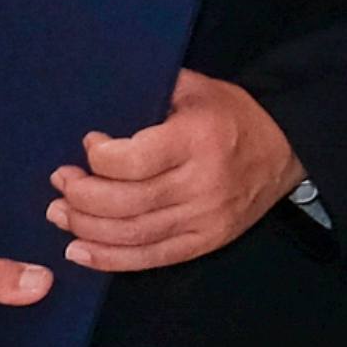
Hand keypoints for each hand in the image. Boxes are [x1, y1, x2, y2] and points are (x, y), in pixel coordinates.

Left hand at [51, 69, 297, 273]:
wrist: (286, 147)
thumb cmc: (232, 114)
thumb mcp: (195, 87)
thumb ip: (149, 91)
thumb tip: (96, 100)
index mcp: (197, 139)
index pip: (132, 161)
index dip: (98, 158)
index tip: (88, 145)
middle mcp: (202, 183)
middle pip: (126, 203)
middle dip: (81, 196)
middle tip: (61, 183)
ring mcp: (205, 218)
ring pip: (133, 235)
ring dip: (86, 229)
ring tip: (60, 214)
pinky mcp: (206, 242)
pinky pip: (151, 258)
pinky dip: (110, 259)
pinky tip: (80, 251)